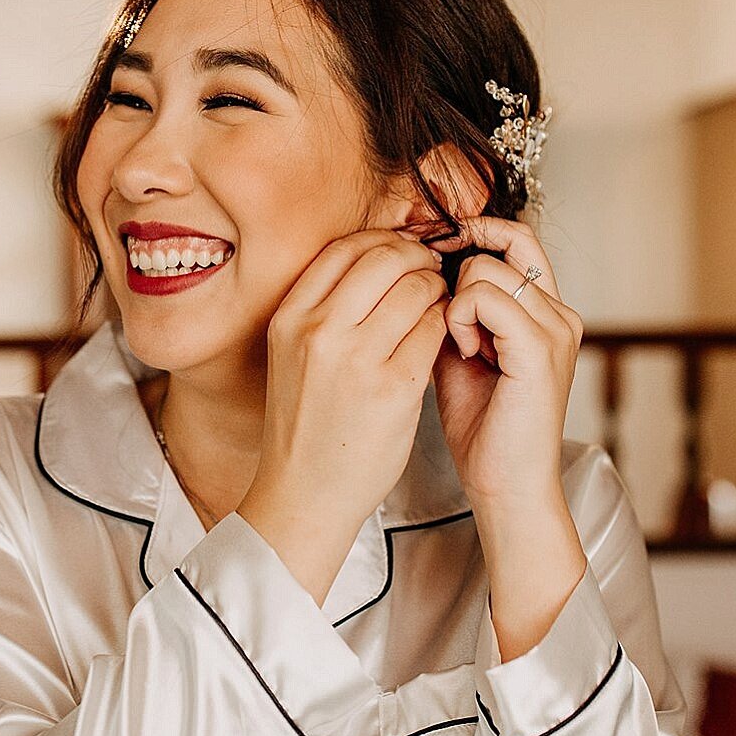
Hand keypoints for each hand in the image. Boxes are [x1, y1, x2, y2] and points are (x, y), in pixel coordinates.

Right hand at [237, 228, 450, 599]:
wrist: (305, 494)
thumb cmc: (306, 427)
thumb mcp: (294, 356)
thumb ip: (325, 310)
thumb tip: (377, 262)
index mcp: (290, 318)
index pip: (344, 248)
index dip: (382, 242)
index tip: (401, 251)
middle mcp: (318, 331)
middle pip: (384, 258)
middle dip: (417, 257)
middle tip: (431, 270)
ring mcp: (357, 358)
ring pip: (416, 288)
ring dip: (437, 288)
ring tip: (440, 302)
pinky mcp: (394, 387)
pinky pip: (433, 329)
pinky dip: (445, 323)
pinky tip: (444, 333)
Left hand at [427, 215, 582, 513]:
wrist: (505, 484)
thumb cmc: (483, 429)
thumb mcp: (460, 352)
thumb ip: (454, 309)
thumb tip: (420, 270)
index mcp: (546, 311)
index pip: (515, 239)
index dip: (472, 237)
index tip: (434, 260)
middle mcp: (559, 313)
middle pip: (500, 246)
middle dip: (457, 277)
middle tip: (449, 325)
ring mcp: (556, 329)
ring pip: (486, 270)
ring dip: (455, 304)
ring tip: (461, 348)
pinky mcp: (541, 349)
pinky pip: (486, 298)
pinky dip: (461, 319)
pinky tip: (466, 354)